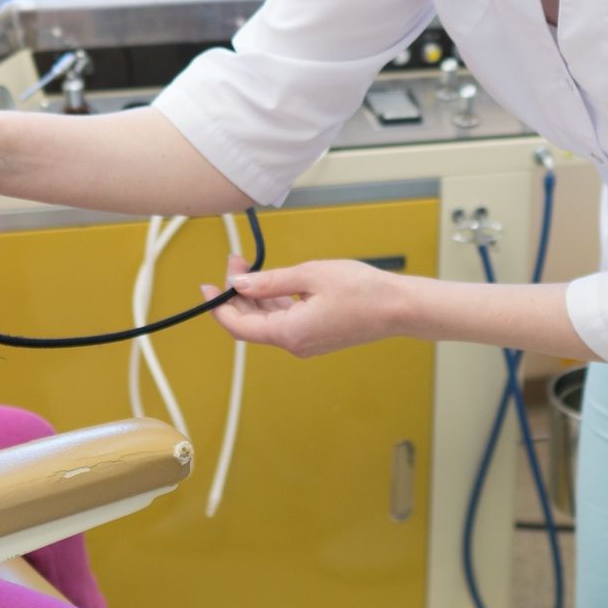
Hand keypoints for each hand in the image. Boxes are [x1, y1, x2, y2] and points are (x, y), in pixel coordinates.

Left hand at [201, 253, 411, 358]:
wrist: (398, 308)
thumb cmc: (362, 291)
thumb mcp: (310, 275)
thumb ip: (270, 281)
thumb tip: (239, 284)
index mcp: (290, 333)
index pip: (239, 327)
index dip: (219, 307)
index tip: (208, 287)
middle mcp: (295, 344)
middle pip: (251, 324)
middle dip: (237, 295)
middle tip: (234, 263)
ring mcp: (306, 343)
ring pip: (268, 323)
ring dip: (255, 298)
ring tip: (250, 268)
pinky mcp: (316, 337)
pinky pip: (285, 322)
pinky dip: (274, 304)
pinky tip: (273, 283)